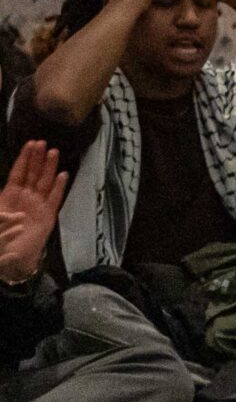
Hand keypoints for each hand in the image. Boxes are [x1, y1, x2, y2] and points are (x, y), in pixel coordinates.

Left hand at [0, 143, 66, 285]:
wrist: (11, 259)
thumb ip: (1, 214)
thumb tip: (12, 207)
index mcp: (9, 196)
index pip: (18, 173)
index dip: (24, 159)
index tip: (30, 144)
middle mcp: (25, 198)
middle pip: (33, 174)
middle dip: (38, 158)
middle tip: (43, 143)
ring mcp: (37, 206)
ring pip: (45, 182)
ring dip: (49, 168)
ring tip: (54, 152)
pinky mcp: (48, 216)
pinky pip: (55, 199)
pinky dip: (60, 187)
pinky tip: (63, 175)